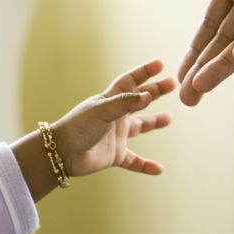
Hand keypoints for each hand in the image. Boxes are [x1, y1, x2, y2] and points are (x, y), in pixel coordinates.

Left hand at [53, 59, 174, 177]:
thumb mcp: (102, 110)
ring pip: (139, 127)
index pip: (129, 82)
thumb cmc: (78, 127)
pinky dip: (146, 165)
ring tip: (169, 118)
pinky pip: (134, 161)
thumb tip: (147, 95)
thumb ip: (125, 103)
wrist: (62, 152)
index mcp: (109, 101)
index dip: (144, 72)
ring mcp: (115, 136)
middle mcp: (114, 117)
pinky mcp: (114, 155)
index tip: (160, 64)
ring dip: (154, 122)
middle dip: (155, 92)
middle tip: (172, 84)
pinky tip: (159, 169)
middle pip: (139, 101)